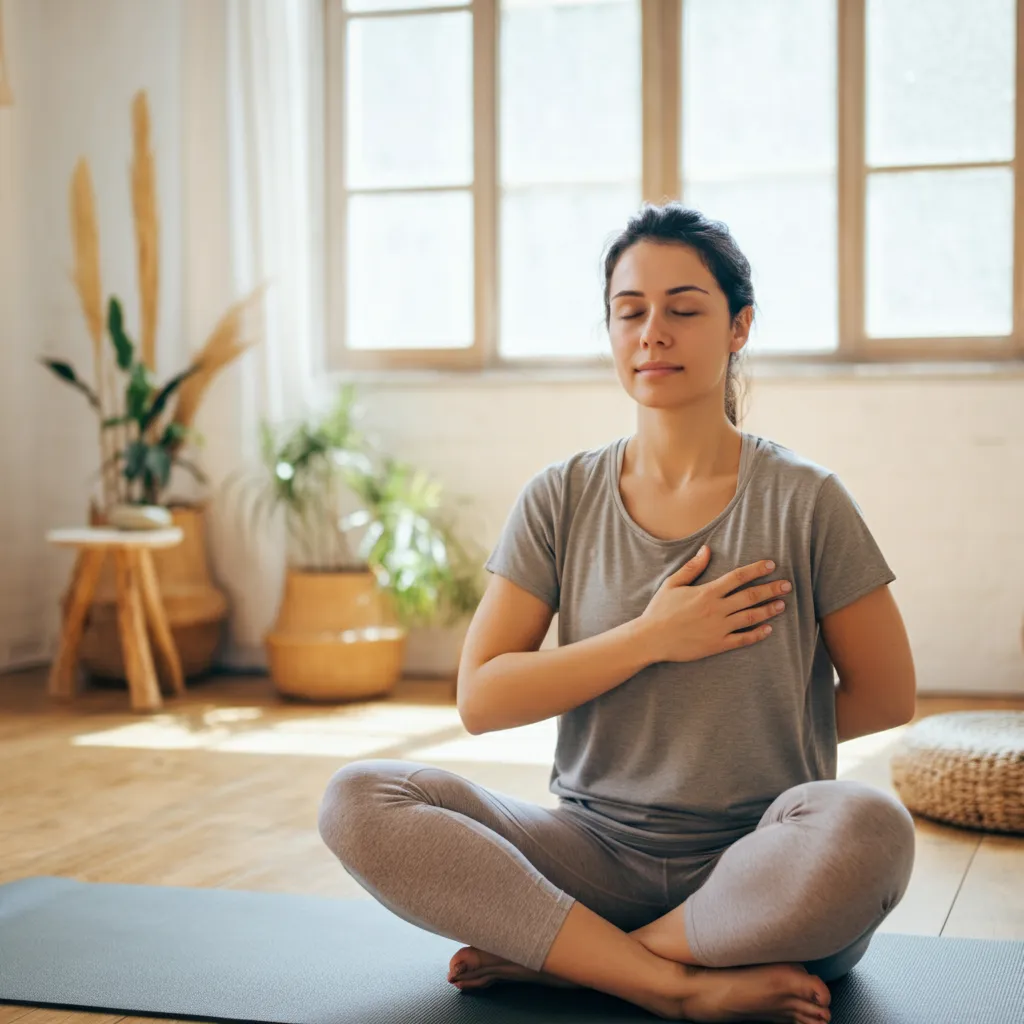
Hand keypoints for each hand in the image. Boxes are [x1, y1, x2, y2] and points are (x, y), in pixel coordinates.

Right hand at [637, 545, 791, 663]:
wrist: (651, 639)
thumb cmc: (660, 610)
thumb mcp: (672, 584)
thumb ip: (692, 567)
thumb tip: (707, 549)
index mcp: (707, 592)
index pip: (738, 577)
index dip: (756, 570)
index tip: (771, 565)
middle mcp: (716, 609)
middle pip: (750, 596)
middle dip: (771, 589)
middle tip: (787, 585)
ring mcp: (718, 628)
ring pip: (750, 617)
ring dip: (769, 610)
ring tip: (782, 604)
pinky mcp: (717, 645)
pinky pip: (743, 639)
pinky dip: (757, 634)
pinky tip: (769, 629)